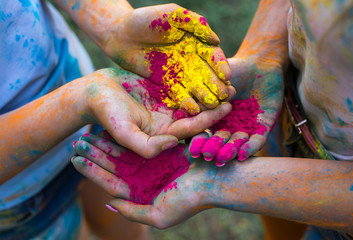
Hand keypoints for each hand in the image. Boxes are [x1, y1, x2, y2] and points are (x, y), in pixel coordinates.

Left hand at [72, 133, 219, 228]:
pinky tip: (111, 128)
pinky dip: (125, 136)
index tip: (74, 160)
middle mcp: (144, 178)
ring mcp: (152, 163)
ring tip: (88, 133)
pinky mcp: (161, 150)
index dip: (92, 172)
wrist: (215, 181)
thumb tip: (109, 203)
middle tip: (77, 142)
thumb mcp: (158, 216)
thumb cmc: (189, 201)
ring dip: (106, 143)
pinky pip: (139, 141)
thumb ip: (133, 212)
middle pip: (114, 165)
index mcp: (141, 194)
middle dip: (95, 154)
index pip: (110, 182)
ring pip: (123, 151)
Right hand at [81, 68, 230, 157]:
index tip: (226, 108)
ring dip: (209, 91)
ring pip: (193, 99)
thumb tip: (175, 144)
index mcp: (163, 135)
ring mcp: (167, 105)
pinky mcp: (164, 90)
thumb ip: (147, 145)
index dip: (208, 120)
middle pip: (197, 115)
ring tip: (228, 80)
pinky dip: (196, 79)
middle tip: (234, 93)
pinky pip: (183, 85)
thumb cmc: (107, 114)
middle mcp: (168, 122)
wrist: (96, 92)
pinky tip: (209, 70)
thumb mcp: (124, 133)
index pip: (190, 129)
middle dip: (215, 106)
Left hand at [103, 4, 232, 113]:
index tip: (226, 75)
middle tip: (225, 95)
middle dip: (217, 84)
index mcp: (195, 41)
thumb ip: (194, 23)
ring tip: (212, 105)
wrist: (120, 35)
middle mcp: (191, 59)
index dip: (220, 65)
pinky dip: (187, 102)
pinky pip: (179, 94)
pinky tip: (193, 110)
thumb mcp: (172, 15)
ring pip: (196, 86)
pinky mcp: (167, 84)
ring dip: (205, 96)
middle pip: (207, 74)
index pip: (212, 55)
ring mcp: (179, 73)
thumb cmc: (146, 20)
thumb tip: (216, 41)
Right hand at [189, 58, 283, 165]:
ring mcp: (244, 127)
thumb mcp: (213, 78)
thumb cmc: (234, 68)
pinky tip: (244, 153)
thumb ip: (199, 91)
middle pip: (218, 140)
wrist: (262, 63)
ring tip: (222, 158)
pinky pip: (257, 140)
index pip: (202, 131)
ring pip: (236, 143)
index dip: (197, 140)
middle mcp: (227, 126)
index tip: (190, 147)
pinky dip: (250, 147)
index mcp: (212, 116)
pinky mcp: (263, 127)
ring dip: (229, 151)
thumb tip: (180, 110)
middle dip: (212, 148)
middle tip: (206, 155)